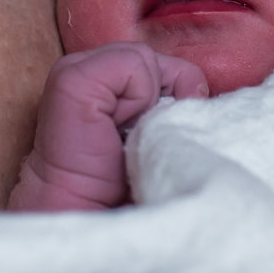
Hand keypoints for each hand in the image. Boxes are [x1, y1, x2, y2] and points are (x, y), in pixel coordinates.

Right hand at [10, 44, 210, 212]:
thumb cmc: (124, 186)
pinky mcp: (74, 78)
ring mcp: (75, 68)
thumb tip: (199, 88)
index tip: (152, 137)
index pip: (156, 60)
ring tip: (129, 136)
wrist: (86, 214)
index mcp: (103, 77)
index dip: (172, 94)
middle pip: (155, 58)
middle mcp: (86, 66)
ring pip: (146, 58)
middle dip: (164, 97)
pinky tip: (121, 128)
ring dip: (152, 102)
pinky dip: (141, 96)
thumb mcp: (157, 132)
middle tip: (140, 139)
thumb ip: (172, 99)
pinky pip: (134, 64)